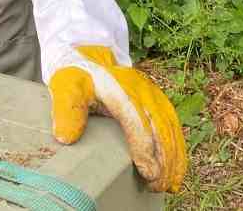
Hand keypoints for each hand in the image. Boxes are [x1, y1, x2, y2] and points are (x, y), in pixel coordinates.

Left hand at [48, 45, 186, 192]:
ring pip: (170, 128)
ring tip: (170, 185)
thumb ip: (66, 111)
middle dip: (163, 160)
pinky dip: (177, 148)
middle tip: (158, 186)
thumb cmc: (77, 77)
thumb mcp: (65, 89)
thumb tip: (66, 138)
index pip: (136, 121)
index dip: (144, 148)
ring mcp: (152, 94)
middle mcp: (141, 90)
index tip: (148, 173)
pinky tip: (176, 168)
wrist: (88, 56)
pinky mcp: (157, 100)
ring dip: (174, 158)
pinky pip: (172, 125)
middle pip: (159, 127)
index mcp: (119, 89)